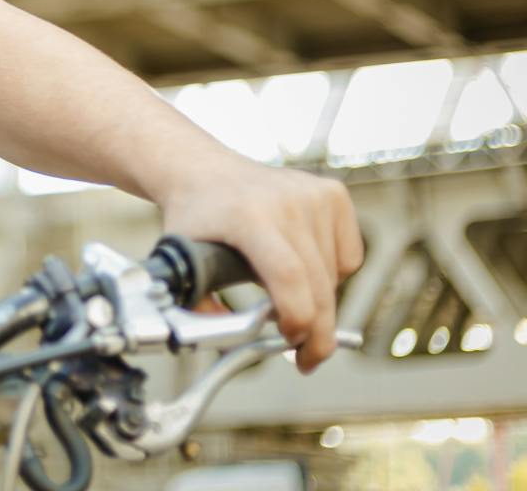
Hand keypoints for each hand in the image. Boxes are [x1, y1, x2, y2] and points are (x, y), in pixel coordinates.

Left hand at [156, 160, 363, 372]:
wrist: (204, 171)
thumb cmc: (194, 218)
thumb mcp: (180, 259)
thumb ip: (199, 306)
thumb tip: (231, 340)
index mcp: (247, 215)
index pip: (288, 274)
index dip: (297, 317)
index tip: (291, 344)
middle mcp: (285, 201)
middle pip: (318, 284)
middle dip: (316, 332)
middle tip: (306, 358)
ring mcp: (314, 194)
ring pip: (335, 277)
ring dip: (318, 301)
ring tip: (284, 295)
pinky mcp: (333, 193)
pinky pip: (349, 257)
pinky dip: (332, 275)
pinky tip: (302, 266)